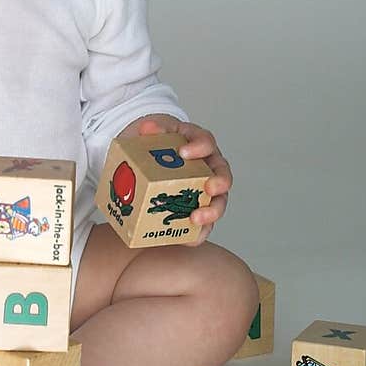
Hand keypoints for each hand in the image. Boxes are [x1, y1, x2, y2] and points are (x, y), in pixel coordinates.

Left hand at [128, 114, 231, 244]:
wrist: (142, 164)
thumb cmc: (153, 145)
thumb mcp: (150, 133)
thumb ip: (151, 130)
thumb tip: (148, 128)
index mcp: (198, 145)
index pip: (206, 142)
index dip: (199, 147)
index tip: (184, 152)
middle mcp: (207, 168)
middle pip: (223, 175)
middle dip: (220, 182)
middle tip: (209, 187)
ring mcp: (204, 192)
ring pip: (218, 202)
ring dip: (212, 211)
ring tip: (197, 218)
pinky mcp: (195, 212)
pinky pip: (203, 226)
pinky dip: (199, 233)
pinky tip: (189, 237)